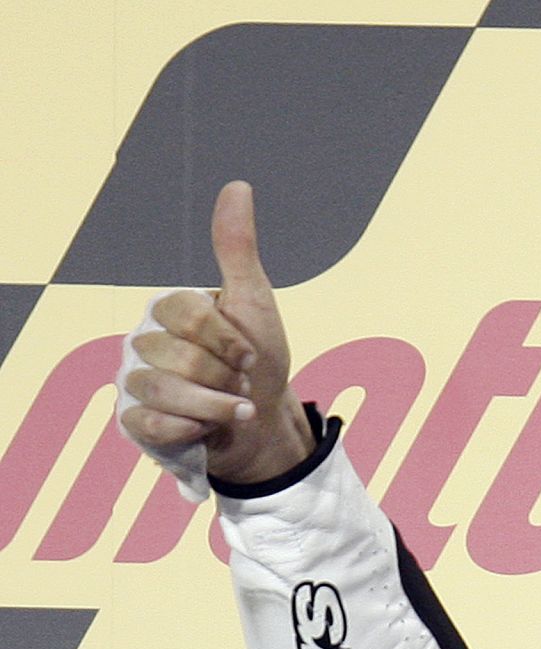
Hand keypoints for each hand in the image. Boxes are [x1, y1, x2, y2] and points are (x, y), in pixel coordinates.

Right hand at [120, 181, 311, 482]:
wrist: (262, 423)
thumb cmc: (258, 361)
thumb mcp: (254, 302)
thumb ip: (237, 249)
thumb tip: (237, 185)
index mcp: (168, 311)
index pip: (187, 313)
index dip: (229, 339)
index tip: (250, 354)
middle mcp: (143, 342)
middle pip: (179, 356)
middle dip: (226, 375)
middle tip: (238, 382)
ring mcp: (135, 382)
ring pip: (164, 390)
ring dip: (214, 404)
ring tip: (232, 406)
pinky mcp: (135, 421)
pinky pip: (153, 424)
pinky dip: (192, 428)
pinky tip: (207, 429)